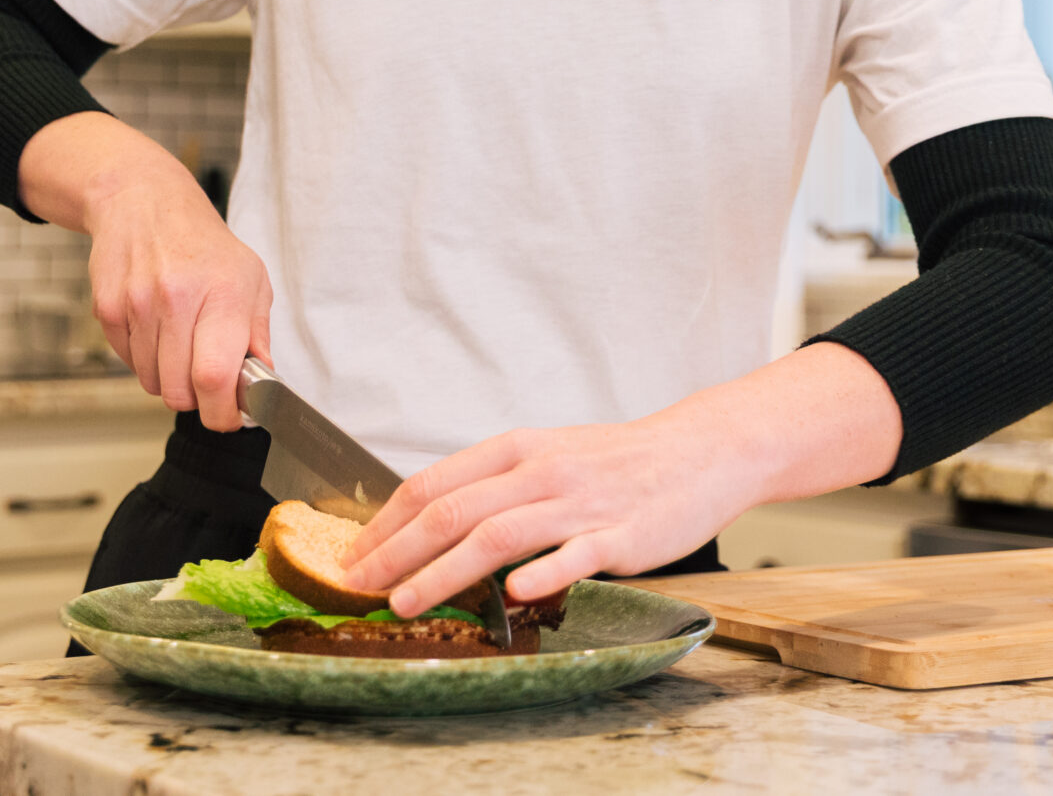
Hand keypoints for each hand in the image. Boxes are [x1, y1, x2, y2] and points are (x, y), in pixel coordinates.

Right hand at [18, 113, 271, 431]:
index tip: (229, 417)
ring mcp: (138, 304)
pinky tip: (155, 327)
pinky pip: (128, 362)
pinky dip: (143, 358)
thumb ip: (258, 333)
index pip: (216, 377)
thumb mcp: (250, 277)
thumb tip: (263, 381)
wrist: (143, 201)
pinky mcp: (108, 309)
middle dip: (195, 398)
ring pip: (151, 382)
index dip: (222, 413)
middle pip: (179, 391)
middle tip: (205, 377)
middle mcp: (178, 298)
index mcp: (223, 294)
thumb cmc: (203, 244)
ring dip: (167, 376)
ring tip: (180, 341)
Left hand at [341, 343, 901, 614]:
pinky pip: (572, 557)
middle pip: (453, 511)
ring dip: (444, 572)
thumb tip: (432, 524)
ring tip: (407, 602)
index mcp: (517, 450)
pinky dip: (539, 575)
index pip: (433, 484)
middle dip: (397, 552)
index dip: (387, 522)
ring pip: (497, 535)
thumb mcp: (548, 457)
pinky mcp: (619, 536)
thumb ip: (496, 487)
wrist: (699, 450)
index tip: (354, 554)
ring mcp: (579, 504)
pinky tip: (511, 596)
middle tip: (358, 585)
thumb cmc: (618, 461)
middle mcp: (540, 472)